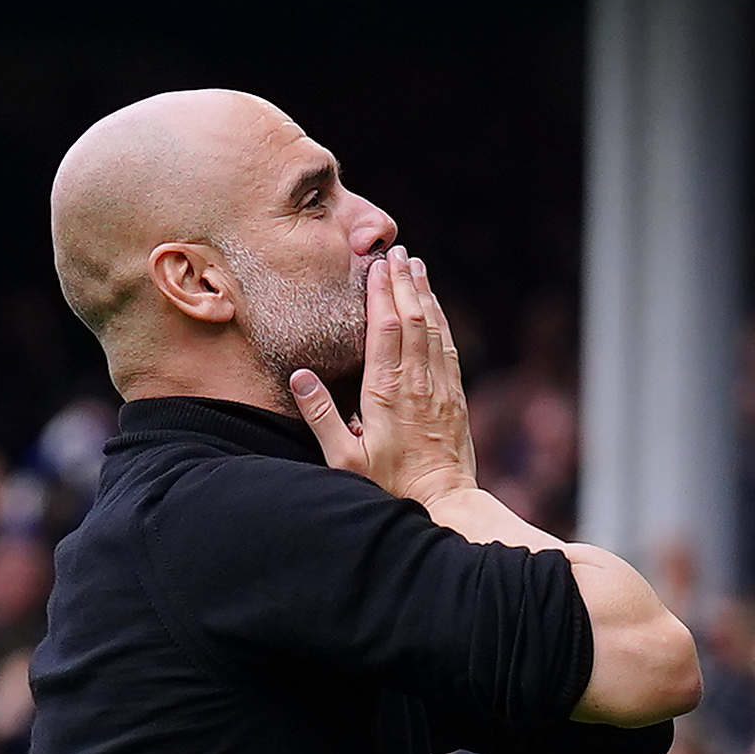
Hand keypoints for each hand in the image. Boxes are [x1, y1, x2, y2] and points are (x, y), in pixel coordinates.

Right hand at [294, 252, 476, 506]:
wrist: (445, 502)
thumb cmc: (390, 485)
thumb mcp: (345, 459)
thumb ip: (322, 417)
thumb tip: (299, 377)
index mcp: (386, 392)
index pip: (385, 330)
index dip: (382, 294)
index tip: (377, 266)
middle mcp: (417, 383)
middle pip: (412, 320)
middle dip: (405, 283)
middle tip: (398, 251)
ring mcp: (440, 389)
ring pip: (434, 330)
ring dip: (425, 295)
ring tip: (418, 266)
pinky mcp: (455, 398)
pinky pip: (449, 349)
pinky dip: (441, 322)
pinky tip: (436, 308)